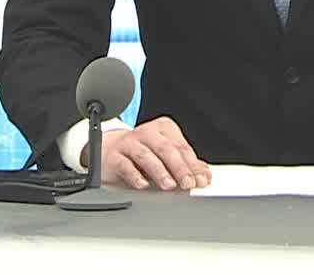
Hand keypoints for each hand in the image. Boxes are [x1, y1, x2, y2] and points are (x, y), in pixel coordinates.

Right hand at [90, 116, 211, 190]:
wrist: (109, 150)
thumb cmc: (142, 153)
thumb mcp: (165, 156)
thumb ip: (185, 164)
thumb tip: (203, 175)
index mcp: (163, 129)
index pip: (181, 147)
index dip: (193, 165)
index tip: (201, 180)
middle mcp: (146, 133)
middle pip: (165, 149)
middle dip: (179, 167)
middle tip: (188, 183)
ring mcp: (128, 143)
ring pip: (145, 155)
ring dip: (159, 171)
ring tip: (169, 185)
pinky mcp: (114, 156)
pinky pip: (124, 164)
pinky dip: (135, 175)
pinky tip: (143, 184)